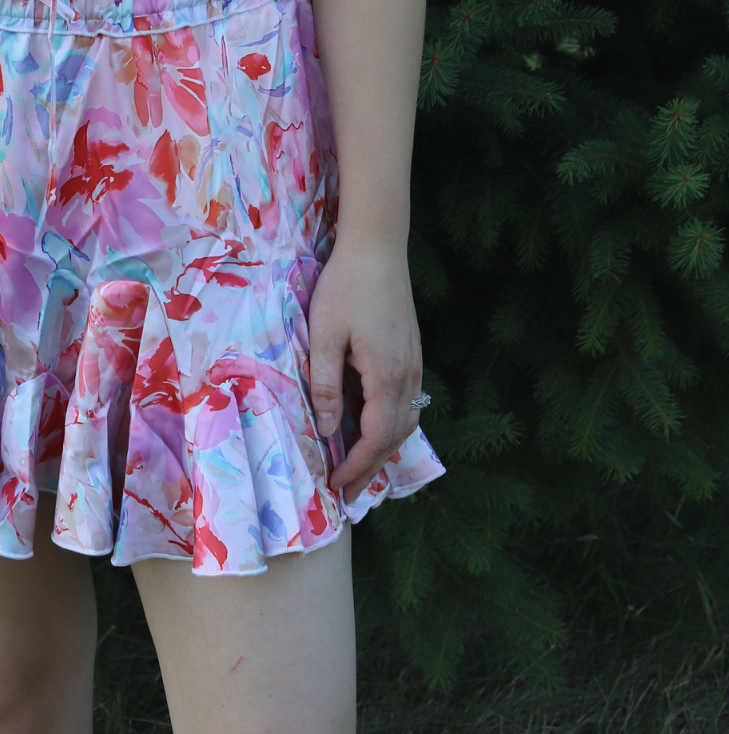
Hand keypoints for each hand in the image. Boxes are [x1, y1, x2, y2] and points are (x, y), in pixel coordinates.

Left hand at [307, 238, 422, 500]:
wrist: (377, 250)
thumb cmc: (346, 288)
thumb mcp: (325, 335)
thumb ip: (327, 384)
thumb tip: (329, 430)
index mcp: (387, 376)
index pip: (376, 438)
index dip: (356, 466)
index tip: (334, 485)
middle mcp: (409, 377)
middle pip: (395, 438)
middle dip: (369, 468)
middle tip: (344, 492)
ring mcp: (415, 366)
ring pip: (406, 423)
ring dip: (383, 450)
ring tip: (357, 467)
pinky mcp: (413, 355)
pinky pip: (408, 405)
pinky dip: (392, 427)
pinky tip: (373, 428)